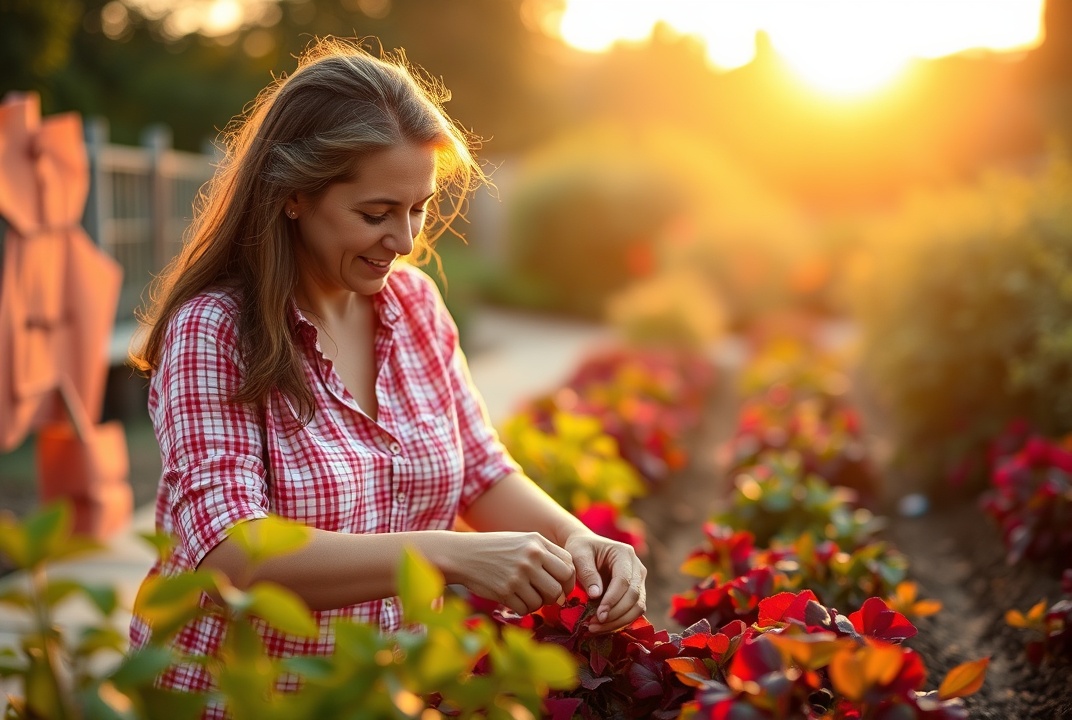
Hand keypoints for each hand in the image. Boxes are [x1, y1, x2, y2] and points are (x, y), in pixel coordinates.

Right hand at [447, 532, 575, 614]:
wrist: (464, 554)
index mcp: (538, 542)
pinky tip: (515, 600)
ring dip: (538, 604)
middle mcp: (531, 557)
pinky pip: (526, 609)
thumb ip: (546, 555)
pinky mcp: (505, 591)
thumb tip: (566, 582)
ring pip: (544, 601)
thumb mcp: (523, 541)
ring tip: (527, 597)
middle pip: (560, 587)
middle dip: (556, 596)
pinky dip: (523, 608)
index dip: (569, 581)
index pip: (569, 566)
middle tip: (547, 597)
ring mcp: (518, 574)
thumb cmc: (496, 549)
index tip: (561, 586)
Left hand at [564, 531, 646, 632]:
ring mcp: (639, 581)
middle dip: (615, 614)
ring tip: (595, 628)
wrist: (586, 548)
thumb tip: (596, 595)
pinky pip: (633, 612)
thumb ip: (587, 573)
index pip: (624, 581)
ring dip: (618, 622)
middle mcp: (637, 568)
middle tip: (593, 625)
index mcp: (624, 554)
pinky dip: (619, 622)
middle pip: (634, 597)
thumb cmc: (581, 548)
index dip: (613, 600)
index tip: (598, 614)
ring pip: (638, 607)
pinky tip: (601, 627)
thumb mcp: (578, 555)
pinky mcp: (635, 594)